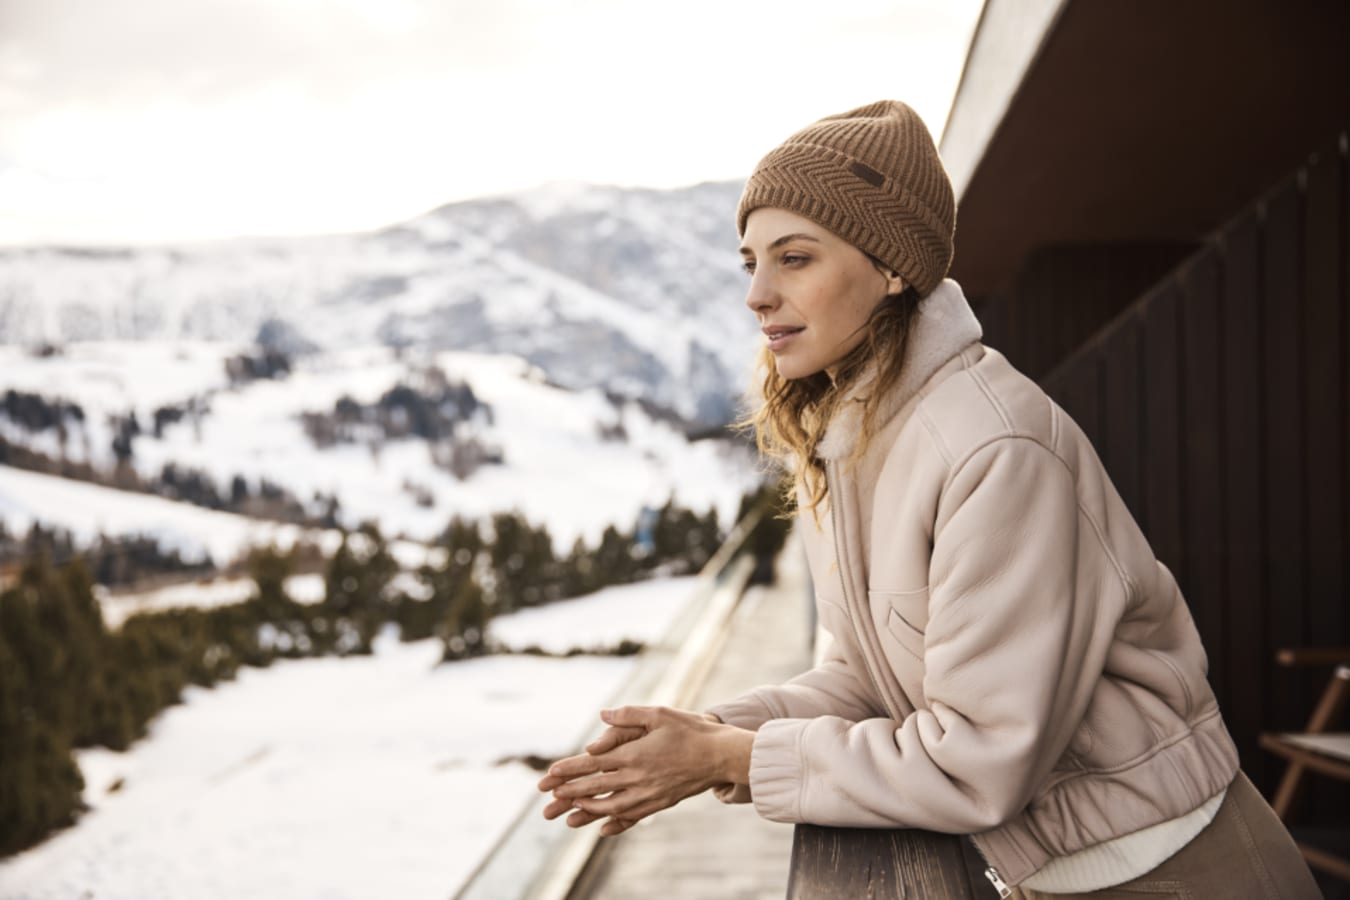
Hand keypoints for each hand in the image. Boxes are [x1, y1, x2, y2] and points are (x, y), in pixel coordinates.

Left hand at [536, 706, 750, 835]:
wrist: (721, 755)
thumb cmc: (690, 730)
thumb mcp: (659, 713)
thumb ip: (628, 715)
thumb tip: (602, 714)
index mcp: (634, 754)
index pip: (593, 763)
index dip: (569, 770)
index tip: (549, 775)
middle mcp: (638, 777)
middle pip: (596, 787)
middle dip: (568, 793)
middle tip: (546, 801)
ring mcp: (649, 794)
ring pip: (610, 807)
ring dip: (587, 810)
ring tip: (568, 813)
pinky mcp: (660, 803)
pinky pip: (632, 817)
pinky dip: (614, 822)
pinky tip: (602, 827)